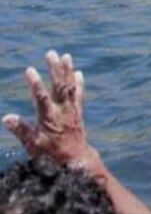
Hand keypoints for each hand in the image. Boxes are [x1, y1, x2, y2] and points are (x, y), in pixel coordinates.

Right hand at [2, 51, 96, 171]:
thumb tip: (6, 117)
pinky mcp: (77, 112)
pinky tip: (78, 73)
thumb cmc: (51, 154)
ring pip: (70, 87)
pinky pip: (79, 95)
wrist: (75, 160)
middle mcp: (63, 110)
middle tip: (50, 53)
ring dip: (67, 71)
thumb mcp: (32, 145)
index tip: (29, 69)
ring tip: (65, 56)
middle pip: (59, 86)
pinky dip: (78, 83)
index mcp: (49, 117)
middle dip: (54, 69)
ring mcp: (72, 110)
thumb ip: (21, 130)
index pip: (41, 97)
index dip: (35, 83)